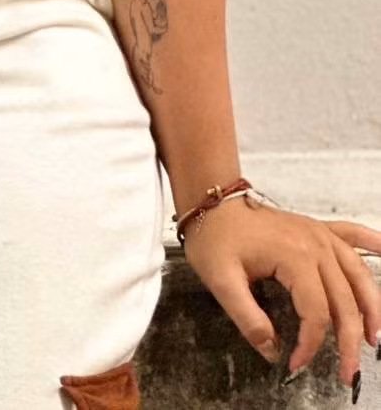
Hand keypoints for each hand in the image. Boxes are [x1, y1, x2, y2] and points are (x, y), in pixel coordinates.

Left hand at [183, 195, 380, 386]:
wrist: (210, 201)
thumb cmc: (214, 238)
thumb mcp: (220, 281)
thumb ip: (247, 318)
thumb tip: (272, 350)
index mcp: (295, 256)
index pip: (316, 312)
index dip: (310, 344)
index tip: (295, 364)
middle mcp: (316, 243)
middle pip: (345, 300)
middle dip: (349, 341)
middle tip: (348, 372)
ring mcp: (319, 233)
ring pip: (358, 274)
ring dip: (371, 306)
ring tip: (375, 338)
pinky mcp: (316, 228)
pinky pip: (351, 233)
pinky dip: (372, 241)